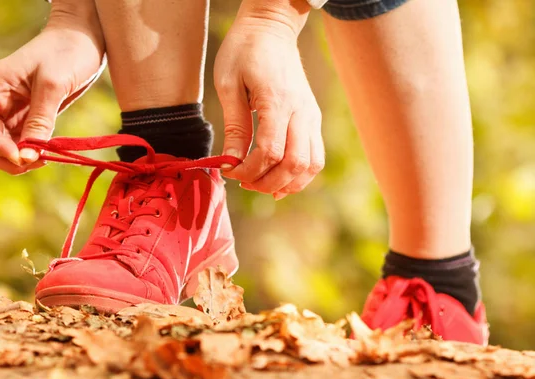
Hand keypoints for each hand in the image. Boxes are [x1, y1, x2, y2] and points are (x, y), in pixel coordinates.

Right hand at [0, 0, 104, 173]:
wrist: (84, 38)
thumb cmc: (68, 52)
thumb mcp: (53, 85)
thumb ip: (40, 120)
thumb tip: (28, 155)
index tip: (19, 155)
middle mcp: (0, 100)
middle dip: (6, 156)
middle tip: (35, 162)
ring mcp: (15, 109)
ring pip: (4, 144)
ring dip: (19, 157)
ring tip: (43, 160)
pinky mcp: (32, 115)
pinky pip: (23, 140)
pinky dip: (31, 151)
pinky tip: (47, 153)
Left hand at [214, 0, 323, 199]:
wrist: (272, 29)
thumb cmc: (245, 51)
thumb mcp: (228, 84)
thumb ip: (234, 126)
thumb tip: (231, 160)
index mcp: (277, 101)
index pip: (269, 151)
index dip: (248, 169)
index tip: (228, 170)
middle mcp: (301, 112)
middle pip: (294, 164)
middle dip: (266, 182)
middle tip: (243, 182)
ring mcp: (311, 116)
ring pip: (311, 165)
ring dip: (287, 183)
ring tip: (262, 184)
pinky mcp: (313, 119)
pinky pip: (315, 156)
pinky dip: (300, 175)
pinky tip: (280, 180)